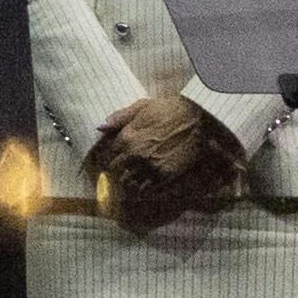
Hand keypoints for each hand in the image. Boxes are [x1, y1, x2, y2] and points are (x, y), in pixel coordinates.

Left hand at [83, 95, 245, 234]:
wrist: (197, 118)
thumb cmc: (168, 108)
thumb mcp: (142, 106)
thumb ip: (120, 117)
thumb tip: (100, 127)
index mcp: (127, 137)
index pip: (108, 156)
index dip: (108, 160)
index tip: (110, 162)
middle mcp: (135, 154)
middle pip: (116, 172)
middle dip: (115, 174)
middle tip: (117, 175)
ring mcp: (151, 166)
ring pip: (129, 184)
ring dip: (127, 185)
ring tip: (128, 184)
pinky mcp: (166, 175)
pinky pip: (147, 190)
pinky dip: (142, 191)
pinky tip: (142, 189)